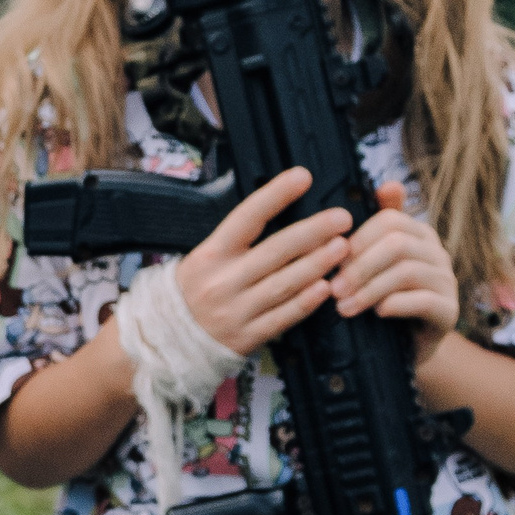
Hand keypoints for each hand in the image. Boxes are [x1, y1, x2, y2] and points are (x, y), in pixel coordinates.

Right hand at [173, 167, 350, 356]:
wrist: (172, 336)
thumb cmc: (199, 287)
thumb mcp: (207, 256)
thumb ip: (241, 239)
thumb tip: (285, 209)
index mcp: (211, 253)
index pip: (246, 217)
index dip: (276, 195)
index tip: (302, 177)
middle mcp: (222, 280)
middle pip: (274, 251)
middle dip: (312, 232)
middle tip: (341, 219)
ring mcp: (235, 310)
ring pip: (283, 284)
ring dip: (316, 264)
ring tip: (342, 247)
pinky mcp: (247, 335)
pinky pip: (282, 317)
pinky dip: (305, 302)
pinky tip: (325, 287)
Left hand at [331, 182, 458, 361]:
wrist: (401, 349)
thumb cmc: (379, 301)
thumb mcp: (368, 267)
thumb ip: (366, 234)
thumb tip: (383, 186)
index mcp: (417, 235)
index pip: (390, 220)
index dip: (358, 239)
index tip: (332, 261)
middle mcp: (437, 253)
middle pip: (398, 244)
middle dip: (361, 266)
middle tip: (335, 289)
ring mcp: (447, 281)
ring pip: (408, 272)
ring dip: (370, 289)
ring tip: (345, 306)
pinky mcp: (450, 310)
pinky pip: (424, 301)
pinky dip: (396, 305)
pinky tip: (377, 313)